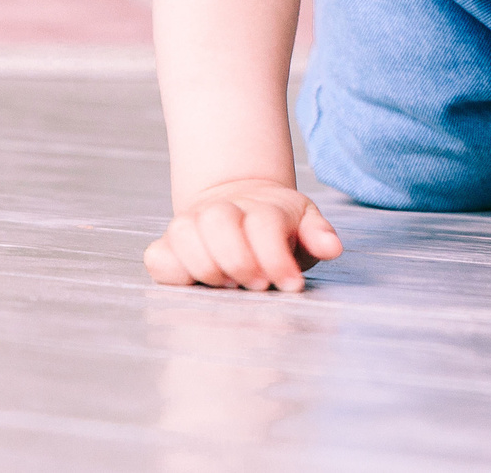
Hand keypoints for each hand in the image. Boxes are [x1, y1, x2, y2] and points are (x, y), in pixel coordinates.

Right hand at [145, 178, 342, 290]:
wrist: (239, 204)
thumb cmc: (279, 226)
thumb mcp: (304, 224)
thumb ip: (317, 235)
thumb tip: (332, 247)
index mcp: (262, 206)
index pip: (265, 225)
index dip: (277, 259)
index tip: (291, 286)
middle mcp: (222, 210)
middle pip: (219, 222)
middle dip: (239, 260)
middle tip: (257, 286)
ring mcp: (190, 225)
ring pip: (184, 234)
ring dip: (207, 266)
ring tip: (228, 286)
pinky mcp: (167, 245)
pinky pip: (158, 257)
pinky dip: (173, 272)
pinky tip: (196, 285)